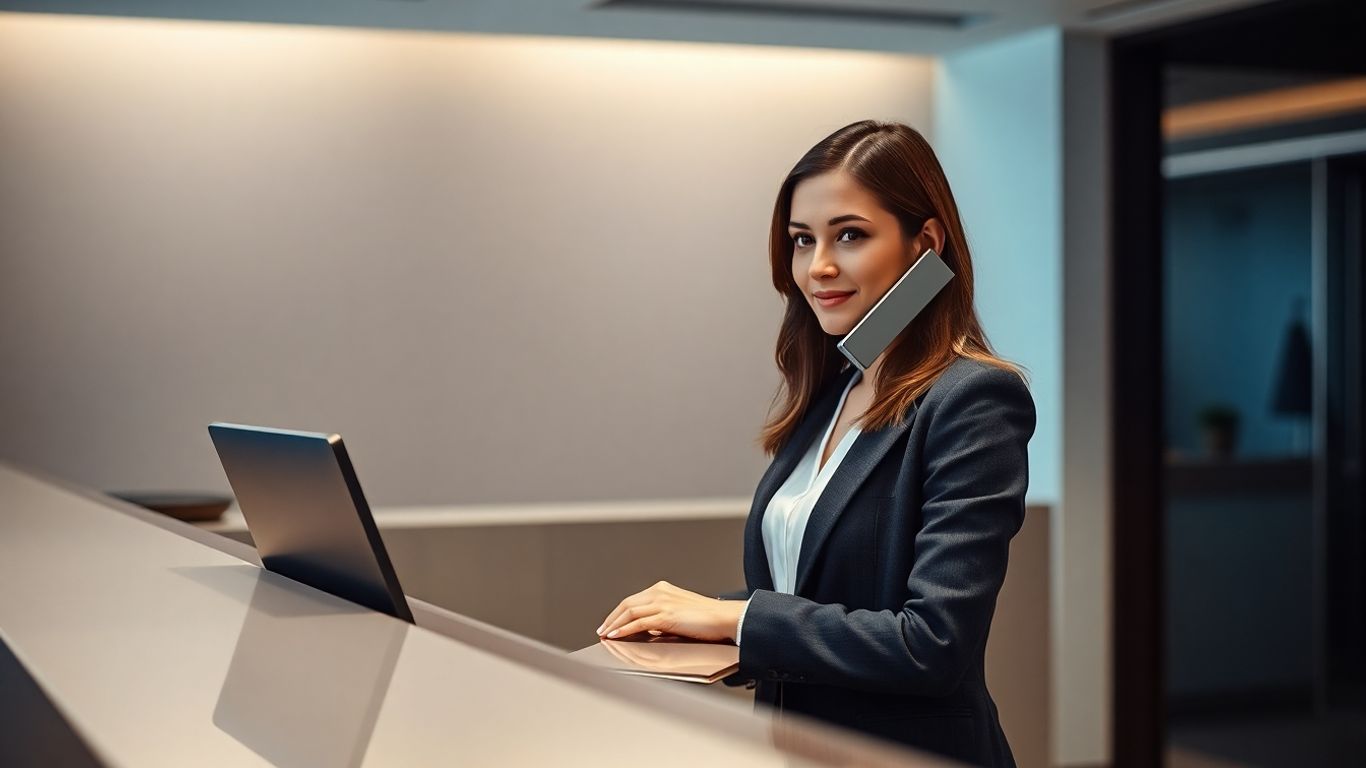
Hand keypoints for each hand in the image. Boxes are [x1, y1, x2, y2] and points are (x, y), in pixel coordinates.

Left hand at [596, 580, 744, 642]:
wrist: (724, 617)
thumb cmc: (708, 618)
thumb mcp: (679, 612)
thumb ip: (662, 616)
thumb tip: (647, 627)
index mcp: (663, 589)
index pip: (632, 600)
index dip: (618, 613)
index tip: (609, 623)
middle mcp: (660, 592)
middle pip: (627, 604)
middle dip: (611, 619)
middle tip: (602, 630)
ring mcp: (663, 602)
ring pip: (629, 612)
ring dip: (614, 625)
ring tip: (605, 635)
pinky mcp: (666, 615)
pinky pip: (638, 622)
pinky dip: (624, 629)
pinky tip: (616, 636)